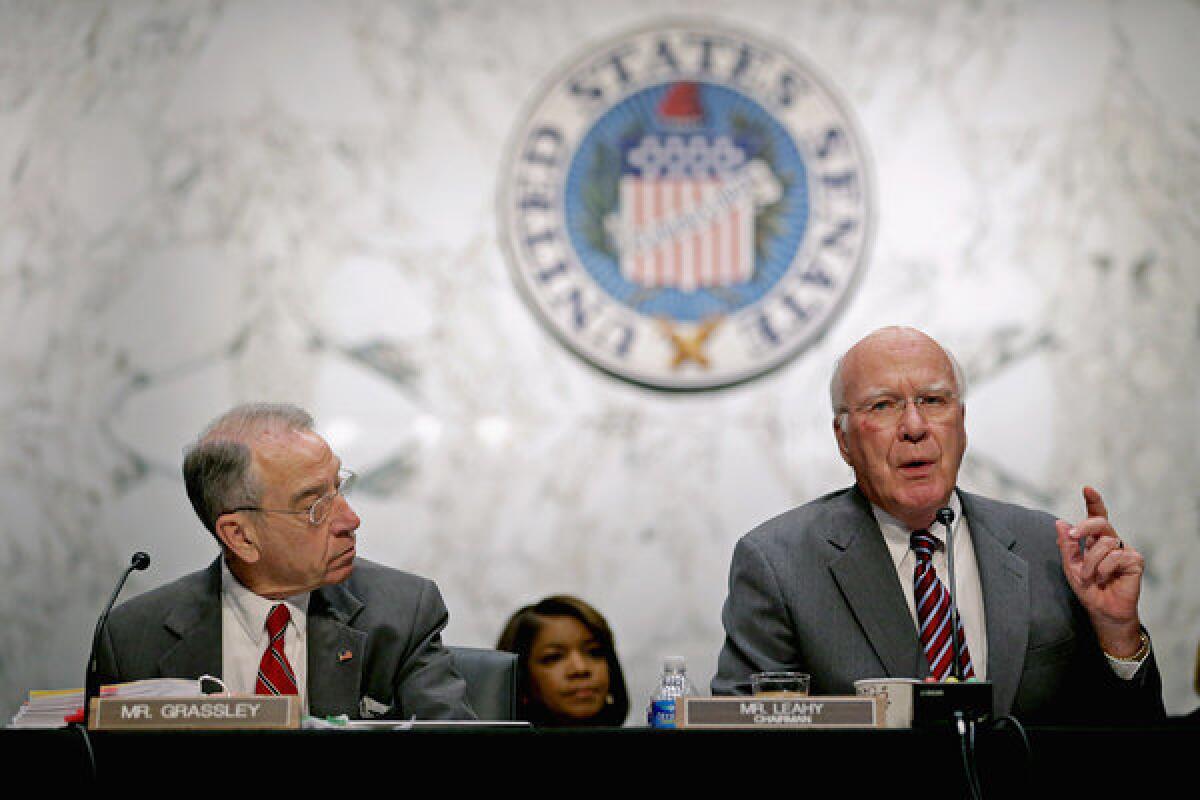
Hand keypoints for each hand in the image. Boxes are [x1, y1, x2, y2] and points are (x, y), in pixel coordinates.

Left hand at [1055, 486, 1143, 656]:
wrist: (1102, 611)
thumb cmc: (1088, 589)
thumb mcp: (1071, 566)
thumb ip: (1066, 545)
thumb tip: (1060, 523)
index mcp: (1096, 540)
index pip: (1096, 516)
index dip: (1093, 501)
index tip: (1087, 489)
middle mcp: (1111, 541)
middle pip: (1101, 522)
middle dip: (1085, 525)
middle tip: (1074, 535)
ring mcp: (1124, 550)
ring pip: (1105, 542)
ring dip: (1091, 561)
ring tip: (1091, 576)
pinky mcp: (1135, 561)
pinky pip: (1116, 556)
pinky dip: (1104, 568)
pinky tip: (1105, 578)